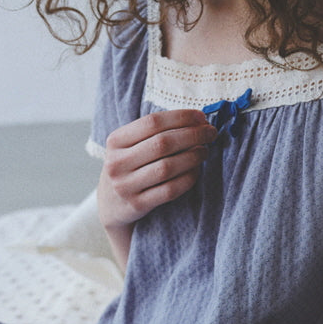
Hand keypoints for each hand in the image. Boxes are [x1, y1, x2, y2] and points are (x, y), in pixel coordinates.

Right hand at [98, 109, 217, 231]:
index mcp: (116, 141)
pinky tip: (196, 171)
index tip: (201, 117)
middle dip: (193, 135)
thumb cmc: (130, 167)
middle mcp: (117, 163)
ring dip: (192, 157)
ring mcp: (126, 186)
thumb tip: (196, 120)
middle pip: (162, 143)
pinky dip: (188, 178)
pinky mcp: (137, 205)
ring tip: (204, 151)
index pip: (152, 122)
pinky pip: (170, 190)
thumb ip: (155, 133)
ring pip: (167, 167)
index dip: (181, 117)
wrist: (112, 205)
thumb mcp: (130, 146)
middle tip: (210, 133)